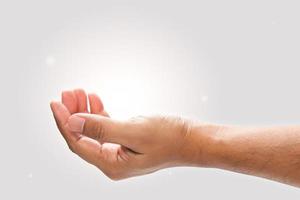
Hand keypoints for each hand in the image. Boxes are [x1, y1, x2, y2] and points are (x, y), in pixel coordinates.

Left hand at [50, 89, 207, 179]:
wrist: (191, 139)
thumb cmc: (169, 138)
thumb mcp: (134, 131)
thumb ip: (102, 128)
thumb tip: (72, 122)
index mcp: (112, 164)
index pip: (78, 143)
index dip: (64, 122)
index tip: (56, 102)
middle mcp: (112, 161)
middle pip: (83, 136)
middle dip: (72, 114)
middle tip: (68, 93)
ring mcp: (119, 152)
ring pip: (93, 130)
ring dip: (85, 111)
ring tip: (79, 92)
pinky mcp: (126, 142)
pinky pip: (105, 127)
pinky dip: (99, 113)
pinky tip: (94, 100)